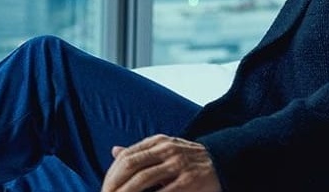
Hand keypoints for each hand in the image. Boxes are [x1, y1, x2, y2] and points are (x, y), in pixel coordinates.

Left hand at [101, 134, 221, 191]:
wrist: (224, 162)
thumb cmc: (190, 159)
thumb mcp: (166, 148)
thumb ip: (142, 151)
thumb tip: (114, 151)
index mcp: (159, 142)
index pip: (127, 156)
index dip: (111, 174)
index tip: (104, 189)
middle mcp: (167, 149)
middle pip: (131, 166)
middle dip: (114, 185)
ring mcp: (178, 164)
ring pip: (142, 180)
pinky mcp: (188, 181)